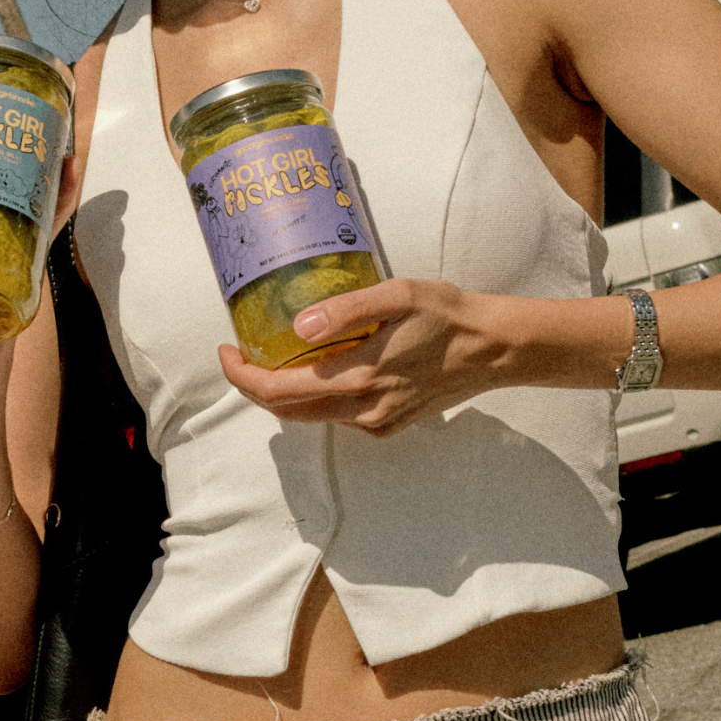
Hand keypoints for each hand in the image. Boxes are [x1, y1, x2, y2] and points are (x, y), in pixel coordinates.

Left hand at [217, 275, 515, 436]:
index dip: (241, 375)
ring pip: (311, 415)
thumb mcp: (396, 295)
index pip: (277, 391)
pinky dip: (317, 398)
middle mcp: (362, 409)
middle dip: (254, 385)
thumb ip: (344, 310)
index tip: (227, 350)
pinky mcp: (389, 425)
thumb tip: (298, 325)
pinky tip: (321, 368)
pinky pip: (339, 416)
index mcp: (358, 377)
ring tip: (275, 357)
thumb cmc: (447, 315)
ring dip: (284, 393)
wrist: (493, 349)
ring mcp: (376, 421)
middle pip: (286, 410)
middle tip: (241, 353)